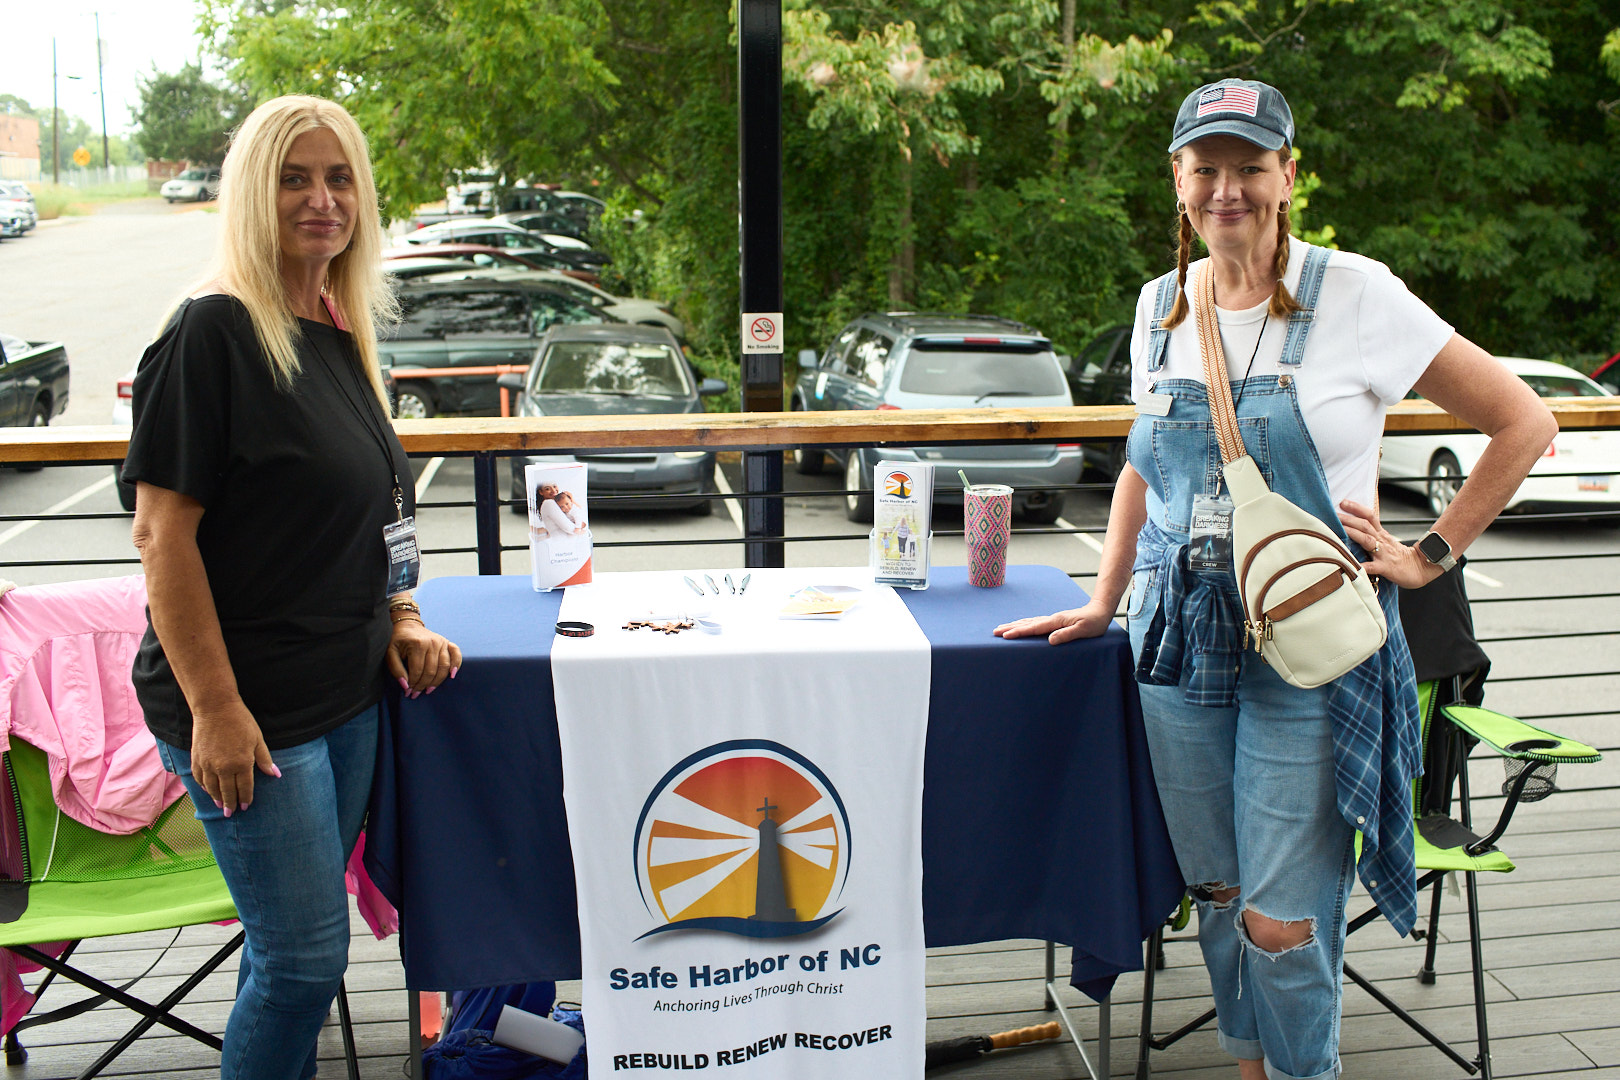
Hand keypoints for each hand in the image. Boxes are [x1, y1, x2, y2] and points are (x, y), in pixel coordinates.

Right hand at [189, 699, 276, 815]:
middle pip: (227, 792)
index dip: (245, 798)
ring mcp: (208, 764)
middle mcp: (223, 767)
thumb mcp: (257, 739)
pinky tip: (208, 791)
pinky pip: (199, 779)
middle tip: (231, 813)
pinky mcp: (196, 759)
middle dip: (230, 804)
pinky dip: (204, 787)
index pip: (244, 787)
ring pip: (212, 788)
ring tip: (220, 806)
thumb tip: (275, 774)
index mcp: (241, 763)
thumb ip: (264, 759)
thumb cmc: (240, 722)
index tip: (245, 806)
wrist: (215, 708)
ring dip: (217, 798)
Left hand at [388, 619, 462, 697]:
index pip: (417, 671)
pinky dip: (456, 665)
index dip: (413, 684)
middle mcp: (432, 643)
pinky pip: (456, 655)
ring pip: (443, 667)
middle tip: (416, 694)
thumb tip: (405, 686)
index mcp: (417, 644)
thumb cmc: (398, 641)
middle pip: (431, 671)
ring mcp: (441, 642)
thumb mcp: (390, 653)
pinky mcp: (447, 642)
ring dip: (437, 681)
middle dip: (423, 685)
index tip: (408, 692)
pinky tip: (452, 676)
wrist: (408, 625)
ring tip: (428, 690)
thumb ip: (396, 670)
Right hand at [993, 600, 1115, 644]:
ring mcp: (1052, 619)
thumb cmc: (1094, 623)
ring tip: (1002, 628)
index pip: (1034, 628)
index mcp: (1056, 621)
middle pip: (1027, 623)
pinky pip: (1034, 623)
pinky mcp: (1055, 621)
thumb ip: (1067, 634)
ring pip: (1029, 622)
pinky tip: (1021, 626)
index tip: (1005, 635)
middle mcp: (1052, 619)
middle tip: (995, 631)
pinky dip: (1024, 624)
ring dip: (1015, 625)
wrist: (1100, 611)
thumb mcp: (1084, 630)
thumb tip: (1050, 640)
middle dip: (1010, 627)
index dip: (1019, 632)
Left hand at [1337, 499, 1443, 588]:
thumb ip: (1372, 534)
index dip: (1356, 508)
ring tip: (1340, 530)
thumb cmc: (1398, 556)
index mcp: (1381, 534)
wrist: (1420, 569)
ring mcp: (1383, 554)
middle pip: (1365, 526)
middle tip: (1334, 514)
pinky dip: (1361, 566)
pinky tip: (1350, 566)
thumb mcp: (1386, 541)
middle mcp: (1382, 541)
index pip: (1369, 516)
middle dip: (1349, 519)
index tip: (1343, 502)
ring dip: (1353, 534)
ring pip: (1367, 540)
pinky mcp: (1385, 567)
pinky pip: (1372, 567)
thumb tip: (1352, 526)